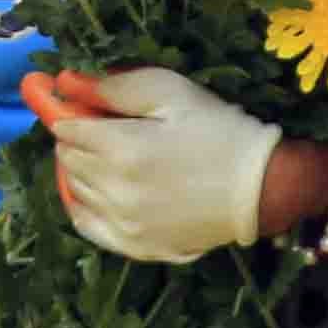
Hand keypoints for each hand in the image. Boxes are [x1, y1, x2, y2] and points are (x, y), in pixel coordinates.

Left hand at [45, 63, 281, 263]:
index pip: (66, 127)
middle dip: (78, 140)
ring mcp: (123, 224)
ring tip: (111, 159)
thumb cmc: (220, 130)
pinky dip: (83, 206)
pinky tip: (98, 193)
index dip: (72, 112)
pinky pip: (87, 226)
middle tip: (105, 130)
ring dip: (82, 171)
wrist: (262, 188)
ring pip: (75, 190)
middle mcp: (115, 191)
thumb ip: (114, 86)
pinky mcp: (135, 247)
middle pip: (68, 158)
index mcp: (122, 148)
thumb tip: (65, 80)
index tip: (86, 107)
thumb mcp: (171, 92)